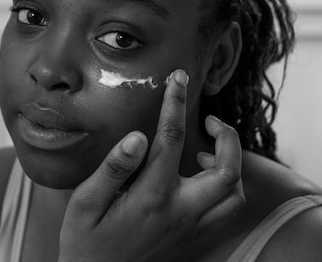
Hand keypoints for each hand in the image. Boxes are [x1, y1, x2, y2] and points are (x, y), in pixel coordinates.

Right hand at [58, 69, 244, 261]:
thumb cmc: (86, 243)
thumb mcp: (85, 204)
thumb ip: (113, 169)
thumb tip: (136, 137)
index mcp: (151, 196)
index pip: (171, 139)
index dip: (175, 102)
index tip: (177, 79)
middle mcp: (180, 212)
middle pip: (228, 172)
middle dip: (228, 138)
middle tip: (211, 121)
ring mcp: (191, 229)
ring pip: (235, 196)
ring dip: (232, 166)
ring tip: (207, 151)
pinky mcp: (193, 240)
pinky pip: (227, 214)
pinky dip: (227, 190)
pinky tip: (203, 179)